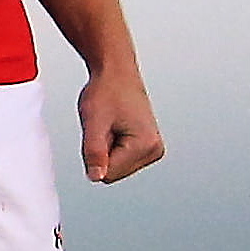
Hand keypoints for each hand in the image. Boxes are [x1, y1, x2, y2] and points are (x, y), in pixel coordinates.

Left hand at [76, 68, 164, 184]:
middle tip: (105, 126)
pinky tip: (115, 127)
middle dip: (102, 153)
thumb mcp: (94, 122)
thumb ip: (94, 152)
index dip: (95, 155)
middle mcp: (154, 150)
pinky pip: (119, 159)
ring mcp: (153, 150)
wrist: (115, 73)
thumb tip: (96, 177)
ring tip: (110, 125)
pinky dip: (110, 145)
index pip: (108, 175)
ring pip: (115, 167)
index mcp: (146, 145)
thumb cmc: (106, 91)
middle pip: (113, 173)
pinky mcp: (146, 147)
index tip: (101, 130)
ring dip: (106, 149)